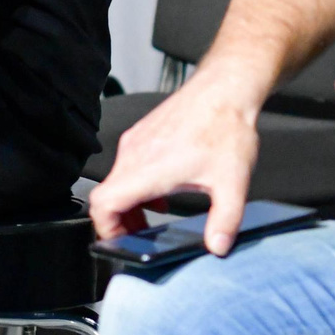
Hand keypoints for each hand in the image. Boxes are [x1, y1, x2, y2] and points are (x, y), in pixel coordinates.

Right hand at [86, 60, 266, 254]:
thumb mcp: (233, 183)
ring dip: (130, 201)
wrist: (225, 88)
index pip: (102, 204)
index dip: (106, 229)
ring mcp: (136, 141)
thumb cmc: (225, 126)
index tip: (121, 240)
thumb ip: (225, 221)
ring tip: (154, 213)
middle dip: (120, 220)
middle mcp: (134, 153)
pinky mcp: (142, 132)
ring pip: (117, 180)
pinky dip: (137, 184)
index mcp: (148, 168)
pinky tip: (164, 188)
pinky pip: (127, 165)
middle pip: (106, 196)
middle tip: (140, 235)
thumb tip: (217, 246)